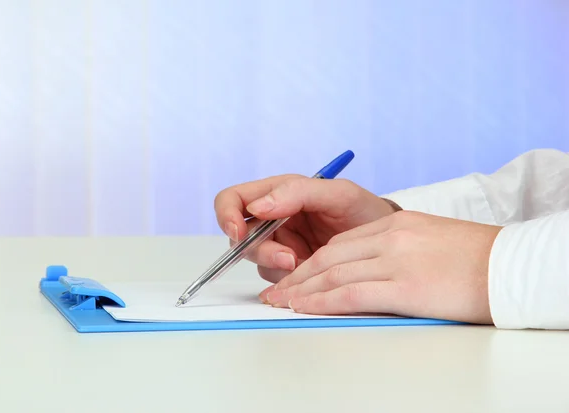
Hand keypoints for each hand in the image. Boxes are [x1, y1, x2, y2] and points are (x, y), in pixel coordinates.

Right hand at [214, 175, 396, 284]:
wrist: (386, 244)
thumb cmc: (364, 211)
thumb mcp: (338, 194)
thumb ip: (297, 192)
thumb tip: (257, 207)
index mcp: (277, 193)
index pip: (233, 199)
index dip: (226, 215)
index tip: (238, 232)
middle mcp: (273, 219)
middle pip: (239, 237)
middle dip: (261, 250)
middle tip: (289, 259)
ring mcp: (280, 245)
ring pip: (256, 260)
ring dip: (277, 266)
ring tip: (306, 264)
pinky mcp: (290, 268)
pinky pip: (274, 278)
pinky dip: (288, 280)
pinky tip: (310, 272)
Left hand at [264, 211, 502, 323]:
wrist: (510, 266)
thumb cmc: (475, 258)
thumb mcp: (429, 241)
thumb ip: (396, 250)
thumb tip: (368, 270)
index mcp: (395, 225)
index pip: (340, 244)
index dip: (312, 262)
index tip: (295, 276)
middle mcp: (390, 238)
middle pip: (330, 257)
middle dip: (299, 277)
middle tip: (277, 292)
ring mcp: (396, 260)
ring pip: (334, 275)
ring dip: (302, 291)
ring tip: (281, 303)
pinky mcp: (404, 285)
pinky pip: (350, 294)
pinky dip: (322, 301)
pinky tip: (304, 308)